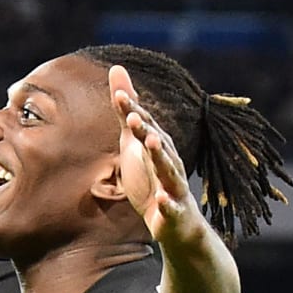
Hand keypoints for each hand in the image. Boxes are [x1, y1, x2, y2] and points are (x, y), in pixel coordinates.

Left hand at [109, 65, 199, 244]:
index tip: (118, 95)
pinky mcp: (174, 211)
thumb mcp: (135, 144)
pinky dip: (166, 202)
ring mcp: (173, 186)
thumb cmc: (152, 179)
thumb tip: (117, 69)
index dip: (131, 111)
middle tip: (131, 116)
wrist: (175, 223)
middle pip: (156, 143)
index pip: (145, 125)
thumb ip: (127, 111)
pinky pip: (170, 206)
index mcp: (157, 146)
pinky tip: (160, 198)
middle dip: (146, 129)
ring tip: (151, 143)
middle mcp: (168, 161)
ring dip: (160, 156)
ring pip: (168, 169)